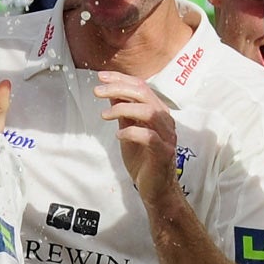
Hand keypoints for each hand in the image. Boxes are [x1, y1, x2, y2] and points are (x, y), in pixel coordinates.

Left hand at [93, 72, 178, 201]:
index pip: (142, 87)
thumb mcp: (128, 129)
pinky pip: (150, 137)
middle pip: (144, 95)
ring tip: (105, 115)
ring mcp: (167, 136)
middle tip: (97, 91)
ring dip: (124, 108)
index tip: (101, 77)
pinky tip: (118, 135)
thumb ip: (123, 112)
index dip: (121, 79)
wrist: (155, 187)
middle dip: (118, 89)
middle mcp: (165, 121)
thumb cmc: (142, 158)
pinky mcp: (164, 152)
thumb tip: (110, 92)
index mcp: (158, 112)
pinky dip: (132, 132)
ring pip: (150, 112)